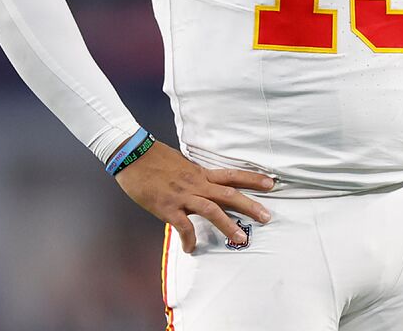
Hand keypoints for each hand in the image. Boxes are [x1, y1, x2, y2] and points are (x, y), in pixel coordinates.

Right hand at [114, 141, 274, 252]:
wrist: (131, 154)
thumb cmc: (153, 158)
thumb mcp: (180, 165)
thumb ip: (193, 177)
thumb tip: (202, 185)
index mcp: (200, 173)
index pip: (232, 175)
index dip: (252, 179)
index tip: (271, 183)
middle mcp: (196, 183)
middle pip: (229, 194)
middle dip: (250, 205)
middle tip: (268, 216)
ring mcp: (182, 195)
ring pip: (211, 209)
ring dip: (227, 224)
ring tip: (240, 238)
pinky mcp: (167, 206)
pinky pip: (182, 226)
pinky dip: (189, 238)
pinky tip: (191, 248)